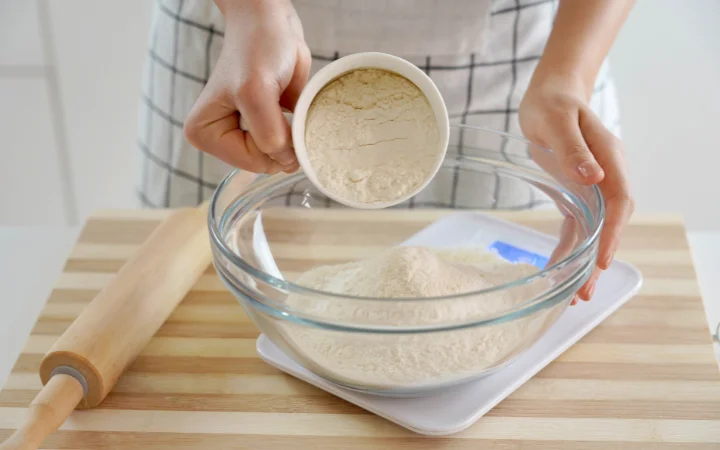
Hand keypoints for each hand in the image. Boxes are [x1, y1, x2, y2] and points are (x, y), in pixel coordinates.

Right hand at [184, 0, 309, 173]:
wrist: (271, 23)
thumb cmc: (257, 47)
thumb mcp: (256, 93)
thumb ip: (269, 135)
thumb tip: (287, 161)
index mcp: (204, 134)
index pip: (251, 162)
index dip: (273, 144)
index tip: (277, 112)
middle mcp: (221, 138)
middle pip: (265, 163)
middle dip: (282, 138)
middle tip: (280, 104)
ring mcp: (243, 135)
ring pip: (280, 157)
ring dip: (292, 133)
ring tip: (282, 101)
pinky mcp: (265, 128)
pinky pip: (290, 145)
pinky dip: (298, 130)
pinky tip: (290, 106)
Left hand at [519, 75, 633, 302]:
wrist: (551, 94)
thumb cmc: (553, 102)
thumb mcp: (558, 120)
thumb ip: (574, 149)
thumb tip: (593, 177)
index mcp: (608, 160)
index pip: (618, 202)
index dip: (612, 232)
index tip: (600, 258)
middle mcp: (605, 177)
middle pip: (608, 224)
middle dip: (598, 259)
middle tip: (585, 292)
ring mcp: (591, 187)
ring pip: (592, 231)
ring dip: (583, 262)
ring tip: (575, 295)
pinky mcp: (574, 192)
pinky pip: (574, 225)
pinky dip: (569, 248)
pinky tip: (560, 269)